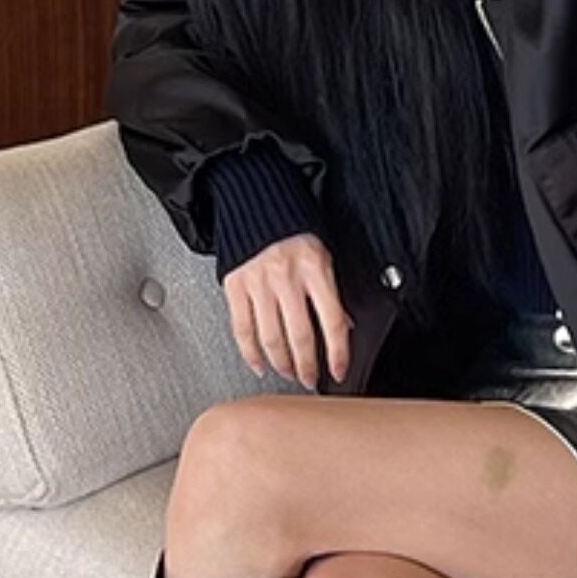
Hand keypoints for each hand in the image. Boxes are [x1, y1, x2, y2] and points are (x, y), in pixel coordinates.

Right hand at [226, 231, 352, 391]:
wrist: (255, 198)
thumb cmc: (291, 224)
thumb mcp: (322, 253)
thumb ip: (330, 290)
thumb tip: (341, 326)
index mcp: (315, 267)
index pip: (332, 321)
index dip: (337, 353)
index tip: (339, 371)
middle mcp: (286, 276)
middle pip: (299, 335)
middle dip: (307, 366)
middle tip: (310, 379)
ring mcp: (258, 283)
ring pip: (271, 338)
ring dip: (281, 363)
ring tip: (288, 373)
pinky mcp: (235, 286)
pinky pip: (242, 329)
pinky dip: (250, 352)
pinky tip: (259, 364)